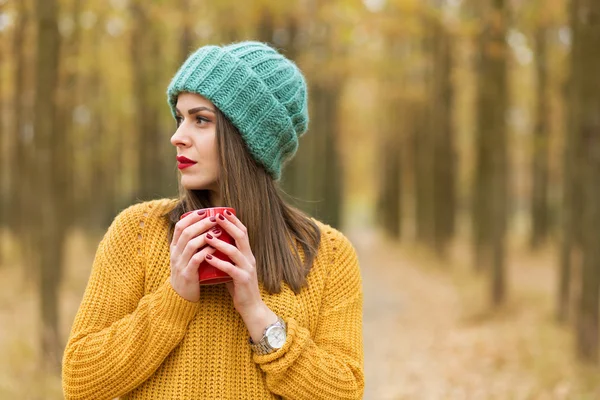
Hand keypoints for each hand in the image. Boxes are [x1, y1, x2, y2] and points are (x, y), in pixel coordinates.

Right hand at [169, 210, 219, 301]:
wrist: (180, 297)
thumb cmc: (188, 273)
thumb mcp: (185, 257)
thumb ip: (192, 244)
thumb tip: (208, 227)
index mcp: (175, 248)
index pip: (179, 227)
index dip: (191, 217)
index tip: (204, 211)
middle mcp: (175, 254)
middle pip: (186, 233)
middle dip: (201, 223)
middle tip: (215, 218)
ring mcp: (180, 264)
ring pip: (190, 244)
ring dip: (205, 235)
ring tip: (218, 230)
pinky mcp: (187, 275)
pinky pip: (196, 260)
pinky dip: (206, 251)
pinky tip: (215, 246)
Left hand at [204, 211, 277, 340]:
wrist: (251, 307)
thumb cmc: (239, 287)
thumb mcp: (234, 268)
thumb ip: (226, 257)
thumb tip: (211, 245)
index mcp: (247, 254)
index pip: (243, 232)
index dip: (233, 221)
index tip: (222, 211)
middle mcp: (250, 258)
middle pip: (241, 236)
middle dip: (228, 225)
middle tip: (215, 216)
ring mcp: (247, 269)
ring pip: (235, 251)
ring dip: (220, 242)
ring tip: (207, 236)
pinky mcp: (243, 280)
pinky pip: (230, 268)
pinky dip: (218, 261)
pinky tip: (208, 257)